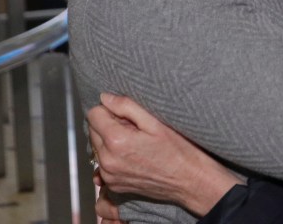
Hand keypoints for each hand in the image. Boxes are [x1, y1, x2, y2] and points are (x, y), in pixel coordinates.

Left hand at [88, 93, 240, 216]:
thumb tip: (105, 97)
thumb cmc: (178, 150)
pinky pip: (103, 164)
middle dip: (109, 124)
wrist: (189, 180)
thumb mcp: (156, 121)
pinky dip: (113, 157)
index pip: (94, 114)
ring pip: (97, 147)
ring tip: (135, 142)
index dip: (110, 109)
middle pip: (93, 130)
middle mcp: (107, 160)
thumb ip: (127, 106)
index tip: (127, 114)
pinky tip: (133, 156)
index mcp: (116, 141)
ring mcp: (109, 176)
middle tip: (135, 128)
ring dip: (110, 141)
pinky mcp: (113, 185)